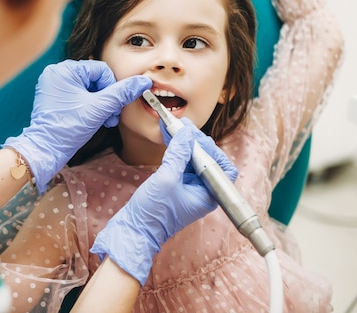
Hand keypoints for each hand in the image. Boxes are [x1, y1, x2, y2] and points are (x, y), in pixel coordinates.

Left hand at [3, 59, 151, 192]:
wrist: (46, 151)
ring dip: (101, 104)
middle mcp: (56, 73)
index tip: (113, 106)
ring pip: (89, 89)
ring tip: (105, 120)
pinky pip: (79, 96)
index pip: (101, 70)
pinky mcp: (55, 98)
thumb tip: (143, 82)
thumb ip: (122, 93)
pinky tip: (96, 120)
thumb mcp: (100, 109)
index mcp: (64, 70)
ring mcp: (54, 86)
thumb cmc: (67, 128)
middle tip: (111, 116)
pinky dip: (90, 107)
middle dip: (107, 99)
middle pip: (95, 79)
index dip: (112, 88)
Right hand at [90, 119, 236, 285]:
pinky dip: (176, 151)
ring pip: (194, 160)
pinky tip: (169, 138)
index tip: (193, 136)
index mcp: (208, 195)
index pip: (221, 166)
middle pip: (208, 160)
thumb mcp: (166, 179)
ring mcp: (191, 189)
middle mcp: (203, 192)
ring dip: (185, 143)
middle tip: (182, 126)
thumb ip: (178, 153)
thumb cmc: (153, 213)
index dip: (211, 149)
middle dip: (195, 142)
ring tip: (173, 126)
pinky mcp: (178, 186)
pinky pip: (182, 164)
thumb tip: (187, 132)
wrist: (135, 231)